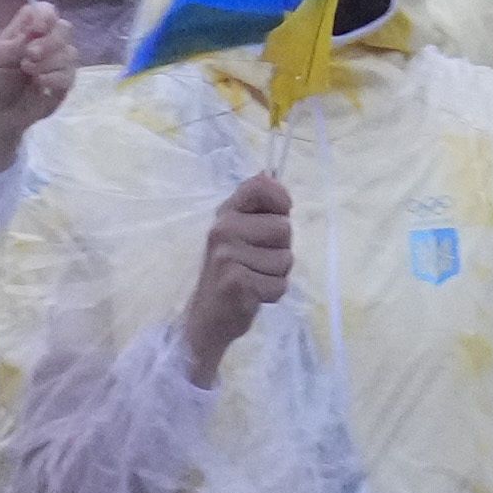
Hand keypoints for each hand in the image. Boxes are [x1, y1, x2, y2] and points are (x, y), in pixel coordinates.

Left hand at [0, 0, 76, 175]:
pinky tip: (40, 83)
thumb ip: (16, 40)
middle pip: (64, 29)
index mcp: (26, 31)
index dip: (46, 15)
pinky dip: (55, 77)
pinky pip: (70, 74)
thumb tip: (35, 23)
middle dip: (49, 41)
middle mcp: (45, 43)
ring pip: (70, 52)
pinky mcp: (63, 84)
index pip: (45, 11)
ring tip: (28, 71)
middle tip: (29, 55)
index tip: (38, 28)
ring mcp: (57, 63)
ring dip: (49, 62)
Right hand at [176, 169, 293, 382]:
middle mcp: (223, 229)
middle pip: (283, 228)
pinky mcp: (236, 282)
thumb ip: (256, 209)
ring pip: (285, 259)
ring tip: (254, 279)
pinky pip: (279, 284)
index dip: (280, 198)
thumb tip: (270, 174)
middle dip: (280, 249)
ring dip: (276, 274)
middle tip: (257, 262)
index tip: (279, 213)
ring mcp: (227, 256)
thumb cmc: (230, 273)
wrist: (207, 318)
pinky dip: (272, 294)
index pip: (260, 186)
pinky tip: (252, 295)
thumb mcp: (238, 234)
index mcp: (226, 213)